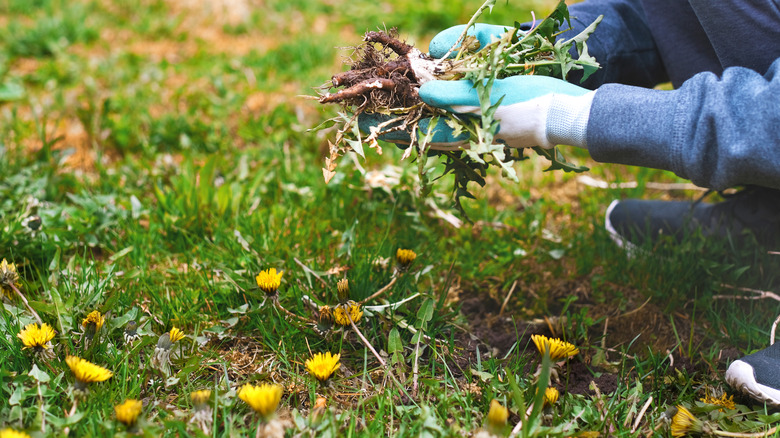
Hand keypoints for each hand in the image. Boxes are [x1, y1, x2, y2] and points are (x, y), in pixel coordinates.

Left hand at [358, 25, 594, 149]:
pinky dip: (436, 102)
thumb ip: (454, 95)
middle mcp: (461, 128)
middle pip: (418, 124)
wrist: (568, 113)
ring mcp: (473, 121)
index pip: (413, 129)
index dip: (386, 124)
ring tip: (386, 101)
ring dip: (410, 108)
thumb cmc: (530, 105)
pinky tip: (427, 92)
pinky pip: (452, 109)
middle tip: (365, 108)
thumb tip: (423, 90)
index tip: (360, 116)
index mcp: (460, 130)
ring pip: (432, 116)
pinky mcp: (485, 112)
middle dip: (392, 116)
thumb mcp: (490, 97)